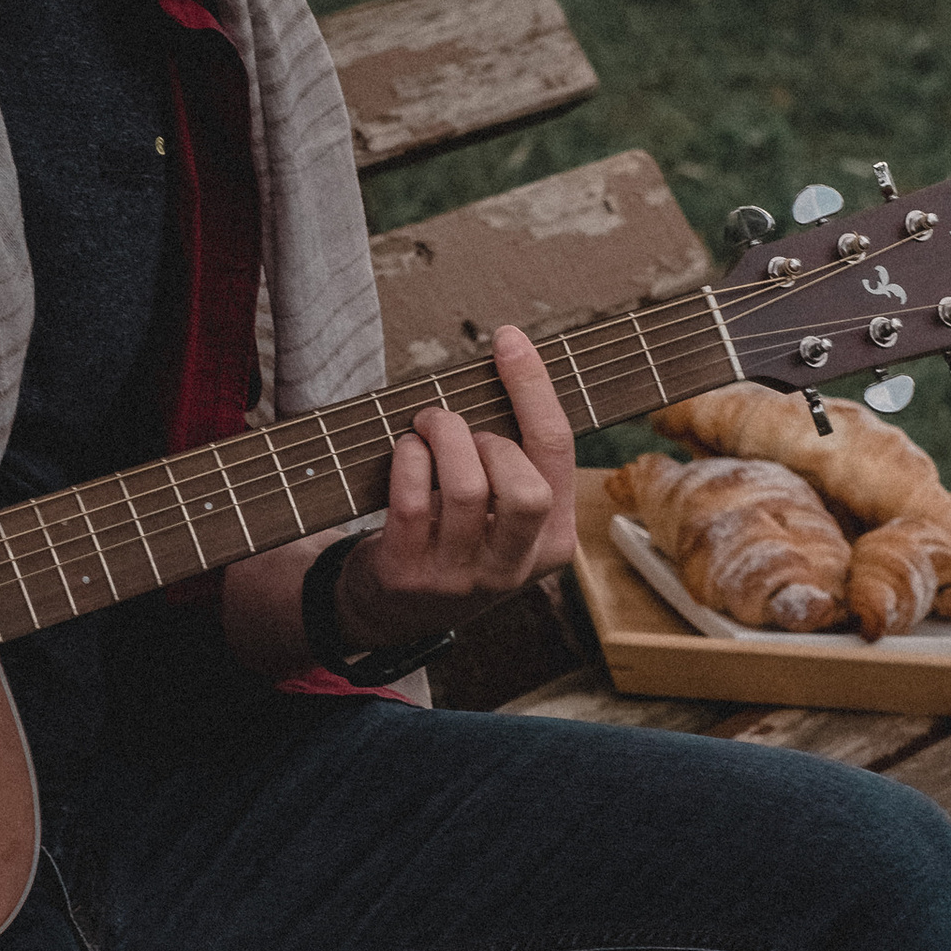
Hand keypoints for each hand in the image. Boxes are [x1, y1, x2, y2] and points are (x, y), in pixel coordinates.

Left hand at [339, 324, 577, 652]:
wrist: (393, 610)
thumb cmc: (455, 537)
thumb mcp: (503, 514)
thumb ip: (515, 458)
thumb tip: (509, 359)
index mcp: (553, 542)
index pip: (556, 453)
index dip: (533, 388)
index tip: (508, 340)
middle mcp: (514, 568)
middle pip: (526, 488)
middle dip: (488, 439)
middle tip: (456, 424)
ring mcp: (462, 579)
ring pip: (468, 491)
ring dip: (443, 439)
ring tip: (427, 426)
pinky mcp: (410, 577)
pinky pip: (415, 505)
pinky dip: (409, 461)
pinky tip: (406, 452)